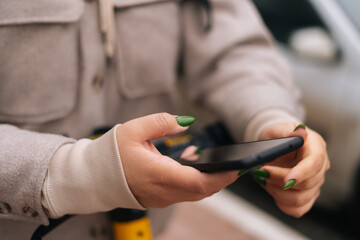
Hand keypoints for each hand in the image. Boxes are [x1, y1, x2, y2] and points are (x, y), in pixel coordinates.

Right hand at [116, 113, 237, 207]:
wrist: (95, 176)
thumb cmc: (112, 154)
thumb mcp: (135, 129)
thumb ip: (162, 122)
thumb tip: (186, 122)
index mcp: (158, 175)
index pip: (198, 182)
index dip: (220, 176)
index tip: (236, 167)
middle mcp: (163, 191)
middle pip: (202, 191)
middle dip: (222, 178)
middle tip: (236, 164)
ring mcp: (162, 198)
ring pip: (195, 194)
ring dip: (210, 180)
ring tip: (218, 162)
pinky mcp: (160, 198)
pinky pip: (185, 193)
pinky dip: (196, 182)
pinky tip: (194, 164)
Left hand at [254, 122, 329, 216]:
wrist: (275, 146)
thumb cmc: (278, 136)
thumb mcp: (278, 129)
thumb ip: (287, 131)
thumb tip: (300, 133)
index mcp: (316, 148)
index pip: (315, 163)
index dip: (301, 173)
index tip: (287, 180)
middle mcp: (319, 168)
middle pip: (306, 184)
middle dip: (279, 180)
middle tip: (261, 171)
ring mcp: (314, 184)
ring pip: (300, 199)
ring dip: (278, 192)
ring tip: (264, 179)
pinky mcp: (306, 197)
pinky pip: (297, 209)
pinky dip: (281, 202)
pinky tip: (272, 189)